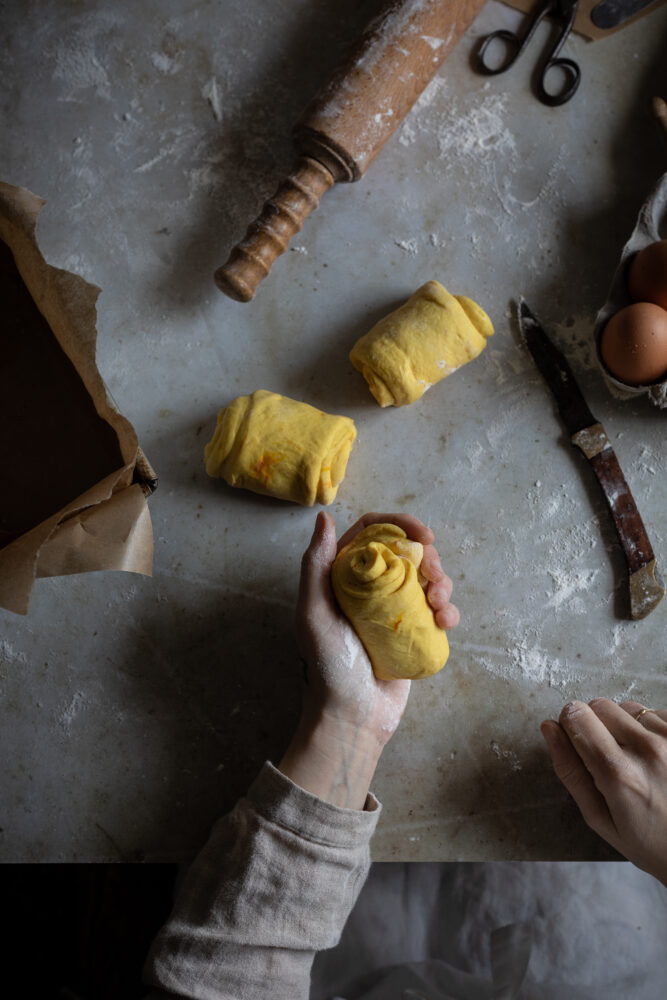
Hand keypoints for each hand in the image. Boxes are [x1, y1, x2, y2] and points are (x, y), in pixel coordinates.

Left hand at [279, 511, 458, 808]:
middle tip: (434, 576)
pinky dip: (448, 609)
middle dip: (429, 557)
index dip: (399, 524)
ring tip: (440, 602)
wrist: (352, 717)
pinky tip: (445, 621)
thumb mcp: (313, 613)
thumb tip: (323, 518)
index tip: (423, 535)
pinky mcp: (414, 632)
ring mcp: (395, 610)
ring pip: (427, 578)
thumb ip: (315, 566)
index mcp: (344, 576)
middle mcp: (370, 588)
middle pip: (408, 552)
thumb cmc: (328, 667)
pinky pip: (438, 610)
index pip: (373, 533)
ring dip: (442, 582)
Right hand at [541, 699, 666, 885]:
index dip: (569, 726)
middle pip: (600, 705)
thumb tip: (548, 727)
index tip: (578, 745)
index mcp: (618, 773)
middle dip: (595, 725)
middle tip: (607, 757)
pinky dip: (649, 729)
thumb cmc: (648, 841)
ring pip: (628, 708)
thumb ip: (569, 770)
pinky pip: (655, 714)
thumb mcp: (599, 818)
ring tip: (636, 760)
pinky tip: (656, 757)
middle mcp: (648, 749)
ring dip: (625, 727)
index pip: (576, 715)